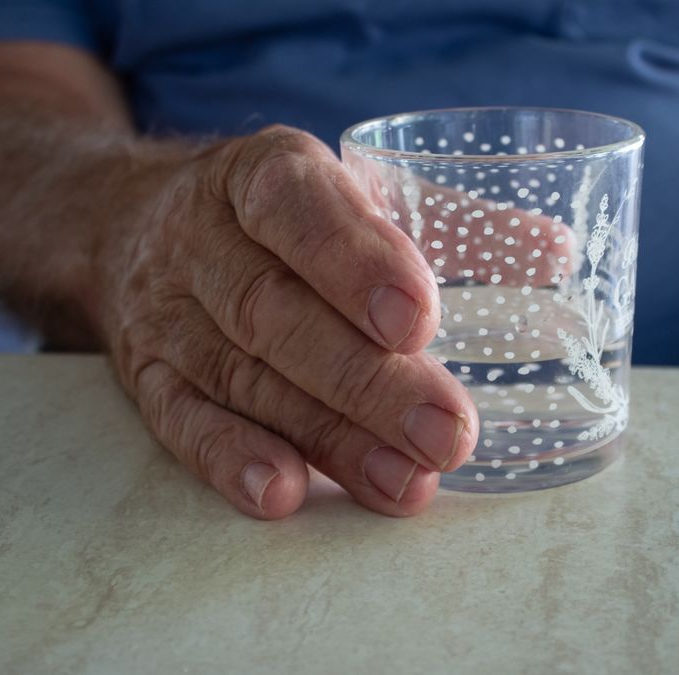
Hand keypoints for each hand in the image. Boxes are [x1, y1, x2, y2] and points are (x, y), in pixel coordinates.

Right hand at [96, 125, 478, 518]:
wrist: (123, 224)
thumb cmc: (275, 216)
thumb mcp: (348, 190)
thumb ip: (450, 223)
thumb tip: (555, 253)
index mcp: (260, 175)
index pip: (297, 207)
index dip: (354, 260)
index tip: (419, 318)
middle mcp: (201, 239)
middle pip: (275, 312)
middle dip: (367, 380)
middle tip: (449, 432)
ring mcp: (166, 312)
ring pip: (243, 376)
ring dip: (328, 437)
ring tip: (407, 483)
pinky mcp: (145, 375)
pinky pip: (181, 421)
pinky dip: (231, 459)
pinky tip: (287, 494)